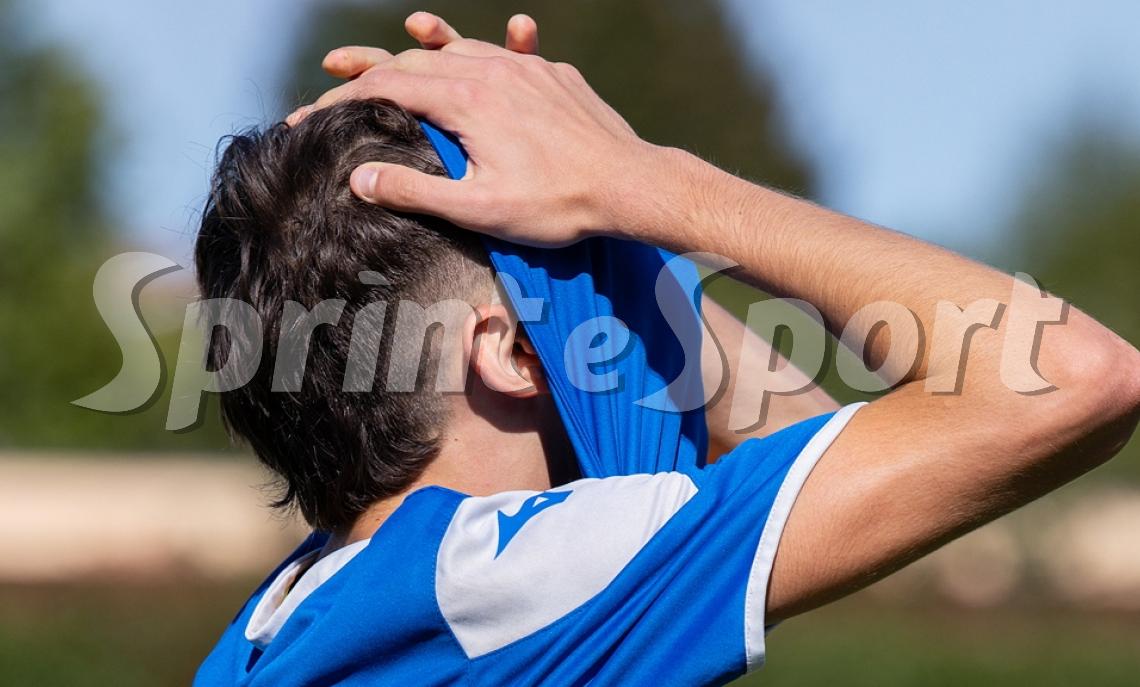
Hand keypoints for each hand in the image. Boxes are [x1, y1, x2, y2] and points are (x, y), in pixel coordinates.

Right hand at [288, 14, 661, 247]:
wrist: (631, 185)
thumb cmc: (558, 205)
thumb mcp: (480, 209)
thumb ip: (416, 191)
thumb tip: (359, 176)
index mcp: (468, 100)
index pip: (389, 89)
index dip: (344, 99)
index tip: (310, 115)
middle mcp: (493, 72)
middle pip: (417, 60)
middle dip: (371, 65)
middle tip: (334, 69)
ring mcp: (527, 69)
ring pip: (464, 48)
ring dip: (427, 46)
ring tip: (405, 37)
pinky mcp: (555, 77)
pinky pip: (513, 50)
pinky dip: (491, 44)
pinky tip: (505, 33)